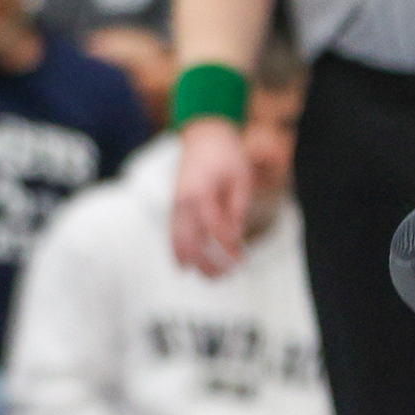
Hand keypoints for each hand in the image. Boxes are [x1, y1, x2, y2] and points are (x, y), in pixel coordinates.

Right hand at [171, 116, 248, 274]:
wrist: (204, 136)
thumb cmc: (227, 155)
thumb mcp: (241, 177)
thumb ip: (237, 207)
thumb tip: (235, 236)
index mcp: (201, 192)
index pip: (213, 229)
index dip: (226, 247)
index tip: (240, 259)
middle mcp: (183, 201)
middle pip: (192, 241)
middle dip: (208, 262)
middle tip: (227, 275)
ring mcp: (175, 204)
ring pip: (177, 241)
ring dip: (193, 261)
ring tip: (211, 277)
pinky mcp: (174, 206)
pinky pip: (172, 233)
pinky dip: (177, 251)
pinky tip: (185, 267)